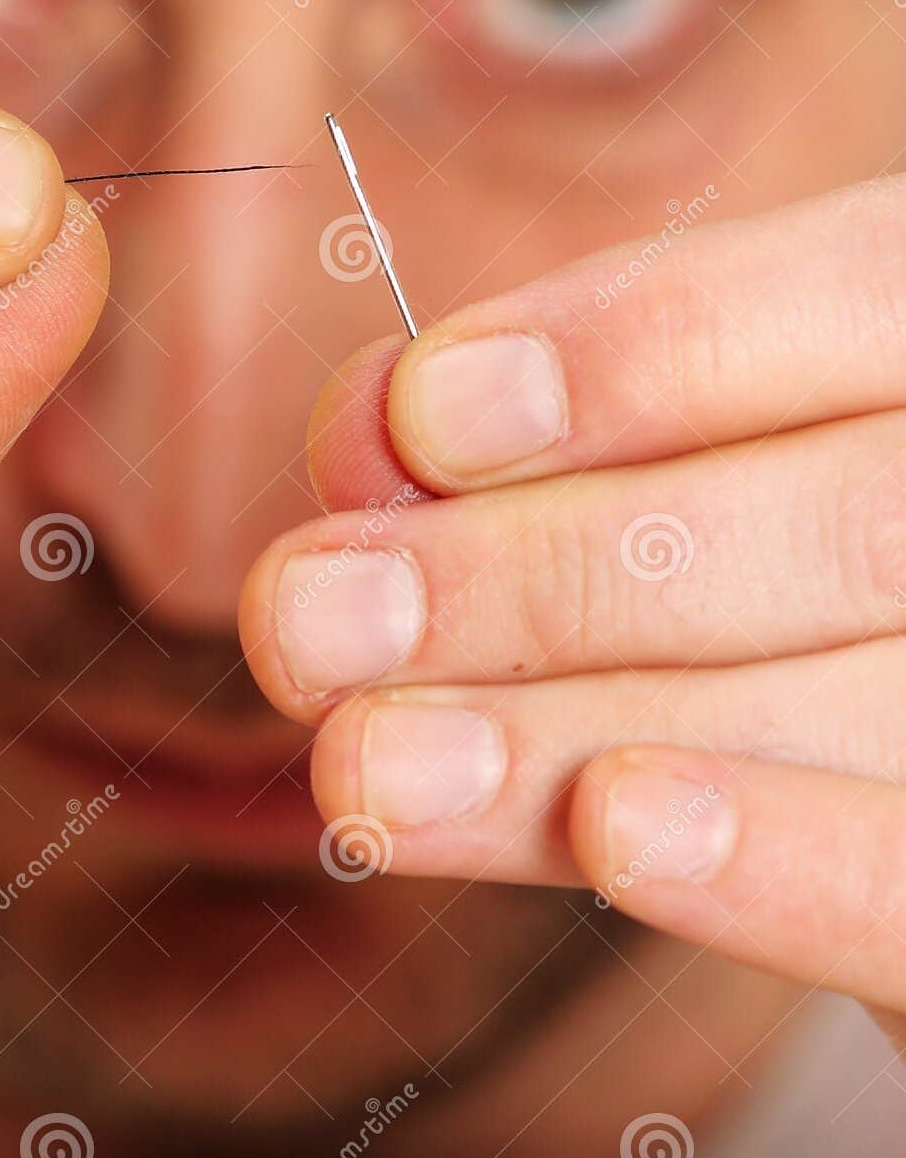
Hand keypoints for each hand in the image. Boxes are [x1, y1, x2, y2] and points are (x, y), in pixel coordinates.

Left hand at [242, 178, 905, 1054]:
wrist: (871, 729)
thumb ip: (539, 428)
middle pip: (844, 524)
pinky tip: (605, 831)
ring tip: (362, 762)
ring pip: (859, 703)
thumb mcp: (663, 448)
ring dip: (569, 731)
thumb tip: (369, 439)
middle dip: (543, 574)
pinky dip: (775, 865)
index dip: (643, 348)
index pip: (862, 291)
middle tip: (308, 618)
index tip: (418, 414)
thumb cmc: (748, 555)